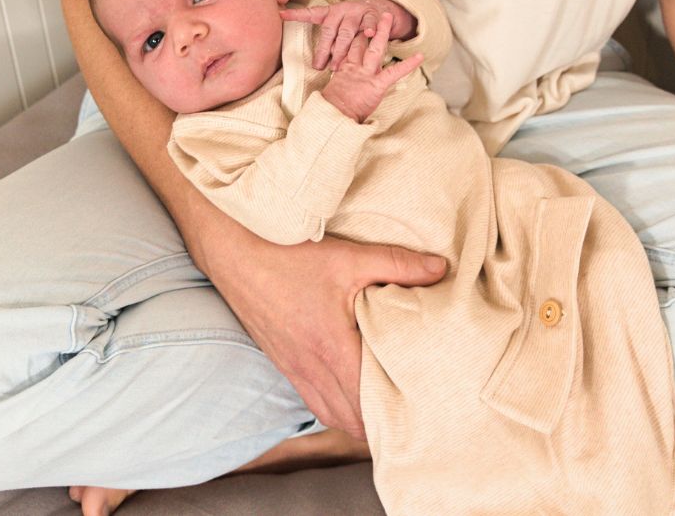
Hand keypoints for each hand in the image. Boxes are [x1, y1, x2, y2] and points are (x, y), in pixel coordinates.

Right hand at [201, 217, 446, 440]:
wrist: (233, 252)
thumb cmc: (288, 254)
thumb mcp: (348, 257)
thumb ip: (398, 264)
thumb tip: (441, 270)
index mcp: (331, 349)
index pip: (371, 402)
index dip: (399, 411)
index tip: (426, 407)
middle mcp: (310, 368)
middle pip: (353, 421)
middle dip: (383, 422)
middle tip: (414, 408)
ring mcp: (293, 369)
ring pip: (332, 415)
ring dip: (359, 418)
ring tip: (388, 406)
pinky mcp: (283, 362)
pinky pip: (314, 401)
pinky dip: (337, 405)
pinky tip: (353, 390)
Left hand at [281, 0, 416, 70]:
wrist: (381, 10)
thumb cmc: (356, 25)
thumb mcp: (340, 29)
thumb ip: (330, 42)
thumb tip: (320, 64)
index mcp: (330, 12)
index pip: (311, 13)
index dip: (296, 14)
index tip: (281, 15)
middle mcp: (342, 10)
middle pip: (330, 30)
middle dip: (324, 49)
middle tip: (319, 66)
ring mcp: (358, 11)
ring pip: (347, 30)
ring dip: (342, 48)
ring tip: (337, 65)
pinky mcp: (373, 14)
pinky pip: (370, 22)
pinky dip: (370, 28)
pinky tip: (369, 34)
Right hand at [320, 12, 423, 122]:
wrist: (332, 118)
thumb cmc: (332, 111)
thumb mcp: (334, 96)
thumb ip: (338, 89)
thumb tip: (332, 93)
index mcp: (346, 71)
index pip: (350, 49)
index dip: (355, 37)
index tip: (360, 25)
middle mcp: (355, 69)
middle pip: (360, 42)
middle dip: (368, 27)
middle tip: (375, 13)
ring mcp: (366, 75)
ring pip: (374, 49)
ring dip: (382, 33)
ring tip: (388, 17)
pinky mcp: (376, 85)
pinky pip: (394, 73)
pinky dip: (408, 65)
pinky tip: (420, 57)